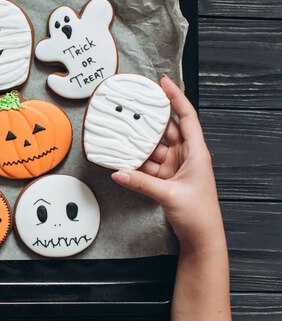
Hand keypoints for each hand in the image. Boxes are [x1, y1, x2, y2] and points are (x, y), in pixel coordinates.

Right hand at [111, 76, 224, 251]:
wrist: (201, 238)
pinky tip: (123, 158)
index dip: (176, 97)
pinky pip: (147, 165)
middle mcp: (187, 156)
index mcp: (197, 152)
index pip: (186, 117)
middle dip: (150, 118)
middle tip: (133, 105)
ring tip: (122, 132)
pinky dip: (136, 162)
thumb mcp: (170, 196)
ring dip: (139, 143)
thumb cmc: (199, 215)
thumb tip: (118, 173)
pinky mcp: (165, 179)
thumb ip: (141, 183)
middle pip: (166, 129)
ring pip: (154, 148)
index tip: (163, 82)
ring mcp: (175, 167)